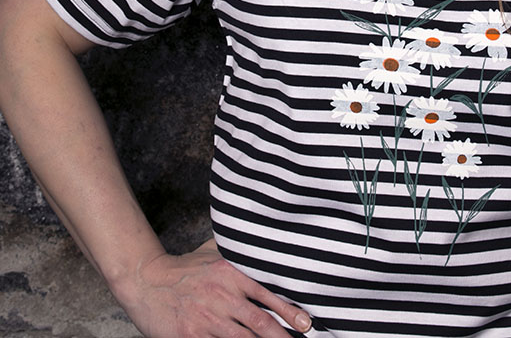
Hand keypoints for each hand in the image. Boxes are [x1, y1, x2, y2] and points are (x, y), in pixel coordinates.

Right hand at [117, 237, 311, 337]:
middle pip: (259, 321)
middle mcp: (221, 295)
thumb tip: (264, 239)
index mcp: (229, 273)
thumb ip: (237, 251)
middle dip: (282, 336)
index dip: (288, 310)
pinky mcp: (191, 337)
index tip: (306, 323)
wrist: (146, 281)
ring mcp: (206, 319)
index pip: (265, 293)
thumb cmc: (185, 268)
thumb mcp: (211, 252)